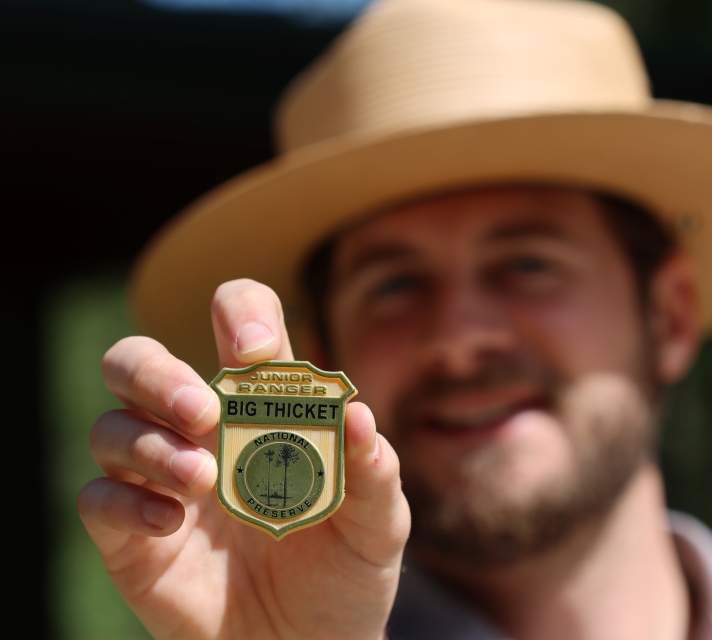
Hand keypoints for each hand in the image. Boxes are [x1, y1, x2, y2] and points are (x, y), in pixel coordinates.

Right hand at [78, 279, 409, 638]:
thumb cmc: (345, 570)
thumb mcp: (378, 525)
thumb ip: (374, 472)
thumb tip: (358, 416)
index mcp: (264, 406)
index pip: (239, 322)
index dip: (240, 313)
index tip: (256, 351)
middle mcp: (201, 431)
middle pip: (139, 362)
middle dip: (158, 374)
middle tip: (202, 411)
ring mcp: (160, 481)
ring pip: (111, 426)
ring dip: (148, 443)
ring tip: (200, 479)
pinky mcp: (133, 537)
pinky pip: (97, 499)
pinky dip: (126, 504)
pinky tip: (173, 523)